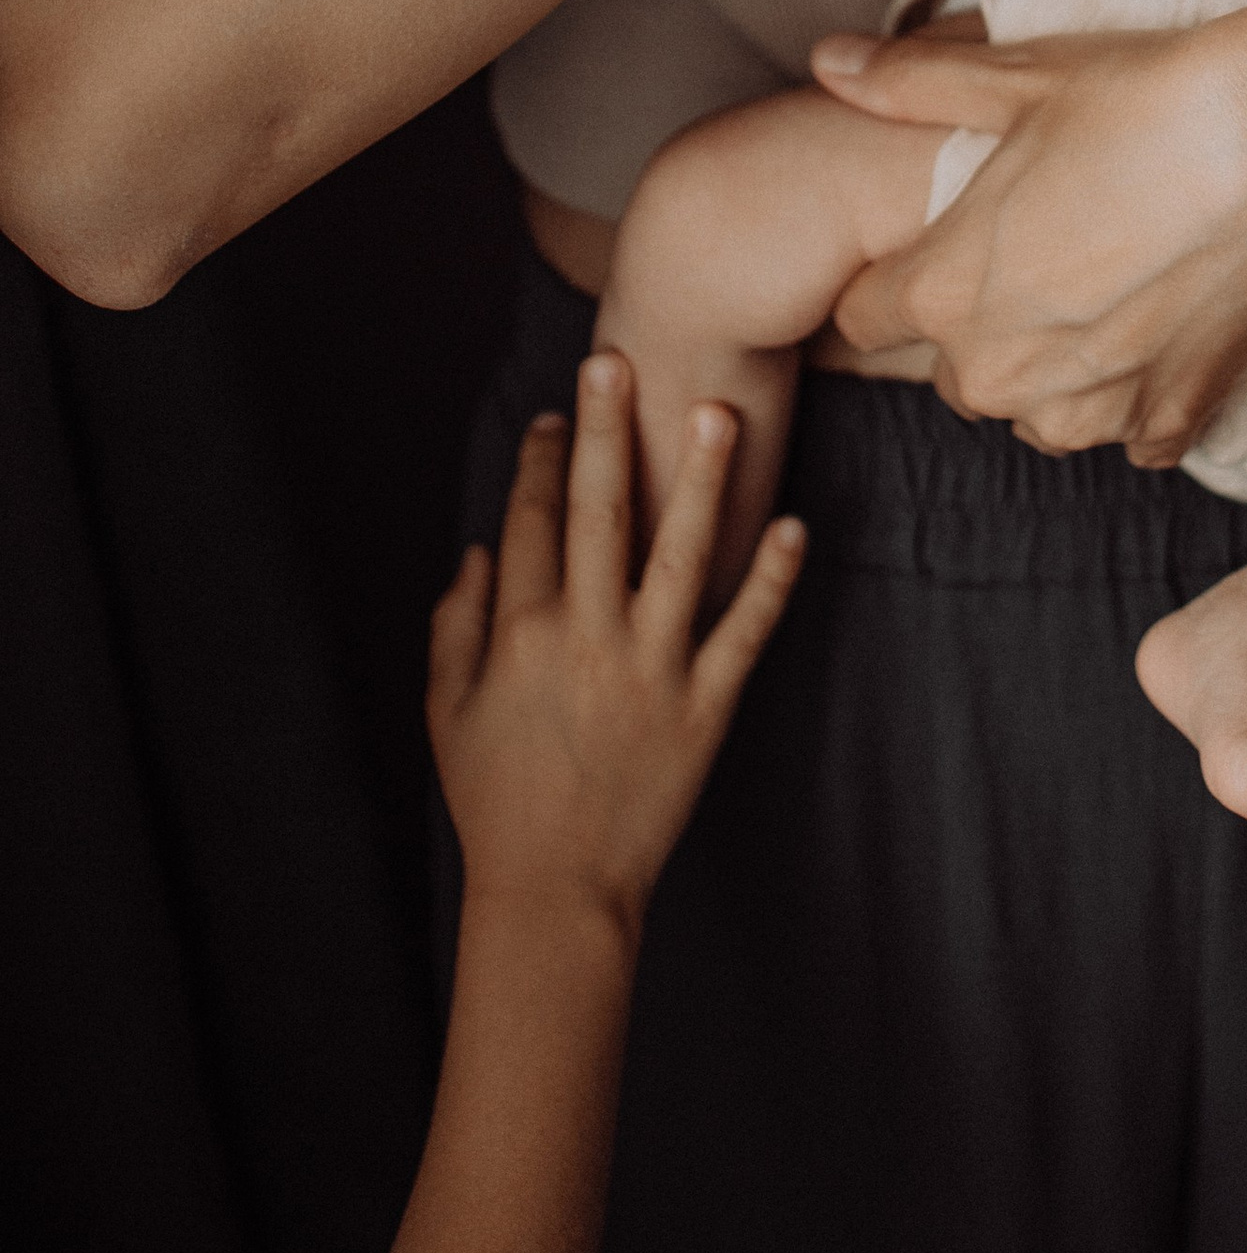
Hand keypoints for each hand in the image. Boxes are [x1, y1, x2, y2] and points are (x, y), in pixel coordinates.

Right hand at [428, 354, 804, 938]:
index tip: (559, 412)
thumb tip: (477, 550)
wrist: (554, 891)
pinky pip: (742, 634)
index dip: (544, 461)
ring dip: (701, 482)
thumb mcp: (447, 713)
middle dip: (607, 433)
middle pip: (598, 515)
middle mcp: (584, 640)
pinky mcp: (704, 708)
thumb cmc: (495, 800)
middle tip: (617, 361)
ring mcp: (650, 671)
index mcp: (519, 635)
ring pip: (680, 557)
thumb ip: (455, 626)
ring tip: (718, 414)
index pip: (532, 522)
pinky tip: (793, 526)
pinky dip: (770, 582)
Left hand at [806, 19, 1246, 466]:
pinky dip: (1142, 397)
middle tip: (1045, 256)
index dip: (900, 277)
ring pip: (1036, 413)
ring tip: (1108, 292)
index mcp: (945, 292)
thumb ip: (909, 84)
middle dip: (981, 328)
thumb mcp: (1016, 80)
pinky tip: (1167, 330)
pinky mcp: (1168, 418)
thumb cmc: (1139, 100)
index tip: (947, 242)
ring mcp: (1088, 406)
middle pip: (953, 373)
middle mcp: (1002, 370)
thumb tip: (827, 61)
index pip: (864, 319)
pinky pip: (1129, 435)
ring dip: (1057, 372)